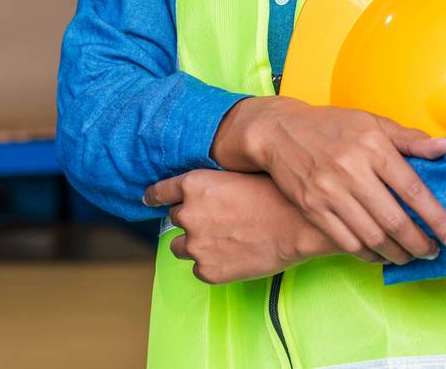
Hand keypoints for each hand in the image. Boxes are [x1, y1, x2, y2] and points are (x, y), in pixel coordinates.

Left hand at [142, 170, 381, 283]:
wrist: (296, 225)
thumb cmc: (276, 194)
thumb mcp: (238, 175)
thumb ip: (213, 184)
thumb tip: (207, 192)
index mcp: (194, 184)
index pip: (160, 192)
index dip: (156, 196)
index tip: (150, 199)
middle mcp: (188, 214)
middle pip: (175, 219)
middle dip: (190, 220)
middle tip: (216, 221)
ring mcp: (196, 245)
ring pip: (180, 248)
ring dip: (195, 244)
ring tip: (223, 241)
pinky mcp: (208, 271)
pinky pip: (200, 269)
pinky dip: (211, 264)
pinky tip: (233, 256)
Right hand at [210, 96, 445, 264]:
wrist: (278, 131)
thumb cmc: (331, 125)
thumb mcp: (372, 122)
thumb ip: (410, 139)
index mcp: (373, 146)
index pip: (413, 189)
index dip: (437, 218)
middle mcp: (351, 169)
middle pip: (394, 219)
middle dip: (419, 243)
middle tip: (434, 252)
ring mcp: (329, 191)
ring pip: (371, 236)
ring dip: (396, 253)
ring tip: (410, 255)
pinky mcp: (313, 207)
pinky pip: (346, 242)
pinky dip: (368, 254)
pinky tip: (381, 254)